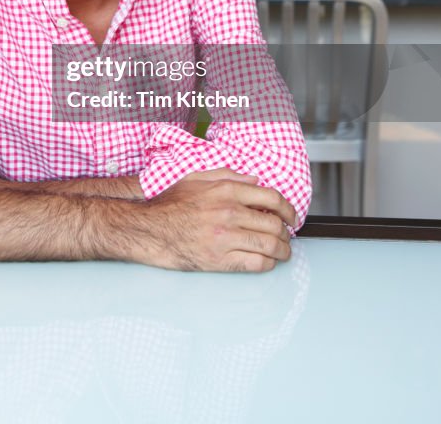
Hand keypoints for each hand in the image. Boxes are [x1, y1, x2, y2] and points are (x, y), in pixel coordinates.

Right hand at [146, 169, 295, 272]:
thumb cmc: (170, 204)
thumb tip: (254, 181)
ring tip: (283, 251)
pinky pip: (255, 264)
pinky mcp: (219, 260)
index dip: (288, 208)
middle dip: (286, 232)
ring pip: (269, 245)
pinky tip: (267, 261)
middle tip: (287, 235)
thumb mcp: (196, 178)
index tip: (291, 216)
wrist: (149, 229)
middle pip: (274, 224)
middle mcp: (228, 213)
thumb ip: (228, 175)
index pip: (272, 198)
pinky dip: (268, 264)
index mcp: (226, 190)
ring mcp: (225, 238)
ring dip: (282, 250)